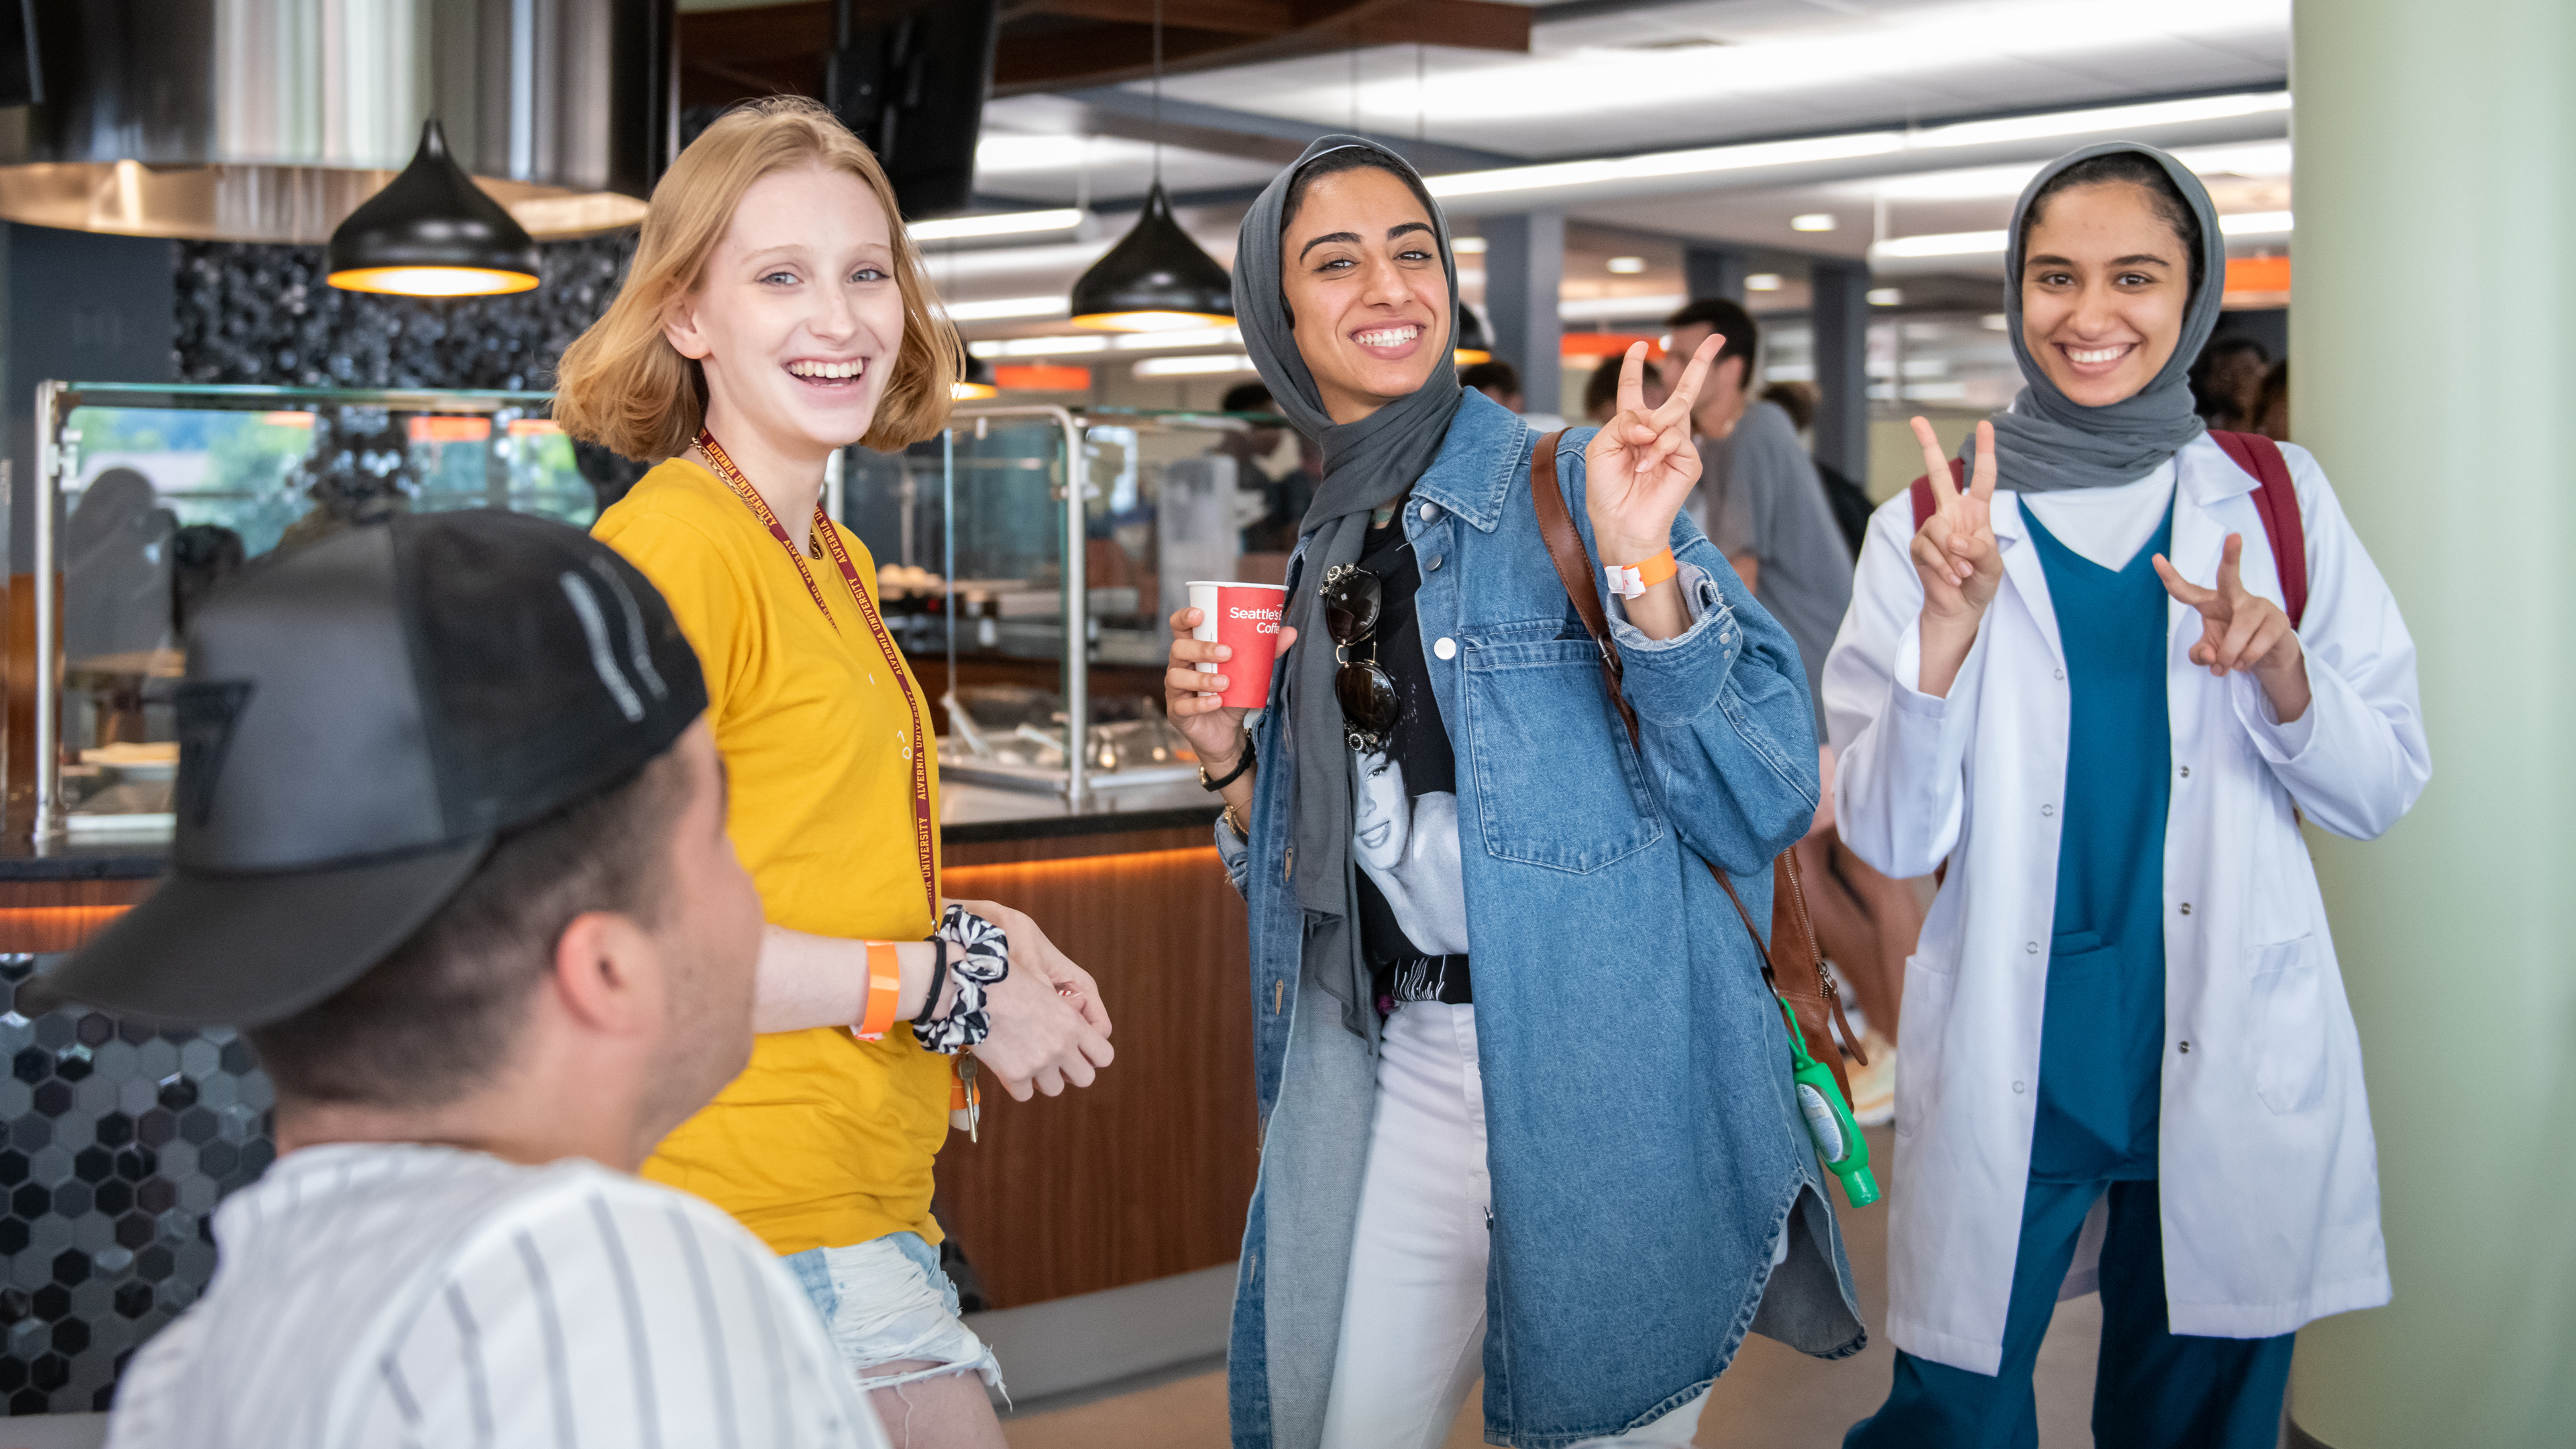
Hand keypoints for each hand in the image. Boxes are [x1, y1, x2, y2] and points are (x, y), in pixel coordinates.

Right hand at [946, 898, 1114, 1099]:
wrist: (971, 990)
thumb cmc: (1003, 979)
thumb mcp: (1043, 988)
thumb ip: (1060, 1011)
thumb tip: (1066, 1017)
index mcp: (1072, 1023)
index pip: (1104, 1055)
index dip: (1093, 1056)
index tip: (1079, 1052)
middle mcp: (1061, 1047)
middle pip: (1084, 1078)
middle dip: (1071, 1072)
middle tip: (1055, 1061)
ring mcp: (1039, 1064)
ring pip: (1055, 1089)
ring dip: (1043, 1079)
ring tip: (1027, 1061)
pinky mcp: (1014, 1076)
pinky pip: (1025, 1094)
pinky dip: (1017, 1085)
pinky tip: (1008, 1067)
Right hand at [1163, 606, 1296, 766]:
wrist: (1227, 733)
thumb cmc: (1233, 694)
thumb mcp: (1250, 672)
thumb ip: (1266, 652)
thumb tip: (1290, 632)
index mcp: (1193, 650)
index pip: (1179, 627)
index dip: (1185, 617)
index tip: (1201, 614)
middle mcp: (1180, 666)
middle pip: (1178, 648)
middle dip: (1202, 649)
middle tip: (1228, 653)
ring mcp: (1175, 690)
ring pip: (1176, 677)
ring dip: (1202, 678)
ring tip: (1225, 683)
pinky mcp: (1177, 713)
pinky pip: (1182, 706)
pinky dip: (1201, 704)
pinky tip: (1218, 702)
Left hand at [1583, 336, 1722, 564]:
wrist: (1620, 523)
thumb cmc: (1606, 489)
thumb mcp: (1602, 446)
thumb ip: (1623, 421)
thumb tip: (1653, 421)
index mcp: (1631, 426)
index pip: (1634, 390)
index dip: (1636, 367)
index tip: (1639, 346)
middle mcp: (1657, 431)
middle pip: (1682, 391)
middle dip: (1701, 363)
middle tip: (1717, 337)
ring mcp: (1677, 445)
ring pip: (1672, 413)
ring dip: (1650, 431)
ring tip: (1638, 456)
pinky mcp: (1690, 460)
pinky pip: (1675, 438)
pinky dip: (1656, 450)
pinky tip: (1645, 467)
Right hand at [1909, 417, 2001, 622]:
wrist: (1960, 607)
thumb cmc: (1980, 582)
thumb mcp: (1993, 565)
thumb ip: (1979, 550)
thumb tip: (1955, 540)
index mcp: (1976, 511)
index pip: (1982, 476)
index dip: (1985, 451)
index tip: (1986, 424)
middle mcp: (1952, 513)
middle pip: (1939, 473)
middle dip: (1927, 445)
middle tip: (1917, 420)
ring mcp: (1933, 528)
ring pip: (1941, 530)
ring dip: (1955, 557)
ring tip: (1963, 573)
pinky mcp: (1918, 546)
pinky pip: (1930, 550)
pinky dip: (1944, 567)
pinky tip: (1951, 578)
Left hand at [2152, 535, 2310, 722]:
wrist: (2267, 658)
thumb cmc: (2232, 647)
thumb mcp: (2209, 654)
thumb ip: (2200, 655)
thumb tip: (2211, 656)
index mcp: (2211, 602)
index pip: (2187, 590)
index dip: (2170, 577)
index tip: (2156, 558)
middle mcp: (2235, 597)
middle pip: (2230, 576)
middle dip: (2231, 557)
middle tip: (2234, 537)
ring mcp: (2260, 606)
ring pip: (2240, 630)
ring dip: (2230, 655)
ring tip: (2229, 666)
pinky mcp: (2279, 620)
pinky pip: (2257, 644)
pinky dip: (2247, 660)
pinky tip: (2245, 663)